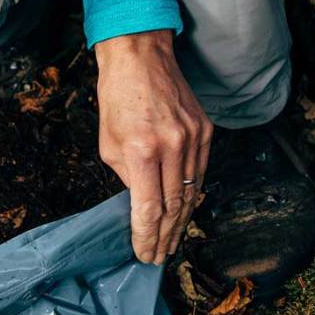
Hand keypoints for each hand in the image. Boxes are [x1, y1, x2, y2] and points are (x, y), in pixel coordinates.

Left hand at [95, 30, 212, 263]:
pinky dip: (191, 197)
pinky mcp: (205, 132)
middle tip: (158, 257)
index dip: (147, 237)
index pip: (149, 209)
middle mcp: (172, 146)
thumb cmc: (118, 99)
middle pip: (174, 208)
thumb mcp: (109, 144)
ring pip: (190, 194)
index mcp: (142, 151)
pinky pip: (200, 174)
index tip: (143, 254)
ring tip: (170, 243)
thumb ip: (127, 178)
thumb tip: (141, 204)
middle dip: (165, 237)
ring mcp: (193, 139)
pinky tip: (183, 213)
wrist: (141, 57)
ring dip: (180, 223)